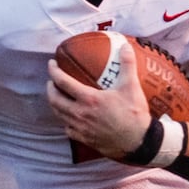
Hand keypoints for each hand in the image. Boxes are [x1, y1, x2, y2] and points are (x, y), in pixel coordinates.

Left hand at [46, 38, 150, 158]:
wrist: (138, 142)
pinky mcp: (84, 139)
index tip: (52, 64)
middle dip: (50, 88)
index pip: (63, 82)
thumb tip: (125, 46)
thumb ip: (127, 64)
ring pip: (58, 114)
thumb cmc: (134, 115)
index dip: (53, 71)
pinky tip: (70, 117)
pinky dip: (65, 120)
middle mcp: (80, 114)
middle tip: (52, 81)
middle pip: (54, 99)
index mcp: (89, 99)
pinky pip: (68, 129)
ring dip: (55, 103)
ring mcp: (80, 128)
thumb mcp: (132, 86)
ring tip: (57, 96)